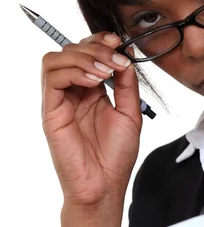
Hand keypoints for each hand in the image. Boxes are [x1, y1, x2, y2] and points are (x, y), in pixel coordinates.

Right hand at [41, 32, 141, 205]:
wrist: (104, 186)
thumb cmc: (115, 156)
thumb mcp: (130, 113)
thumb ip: (127, 84)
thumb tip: (125, 56)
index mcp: (91, 92)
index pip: (87, 53)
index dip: (100, 42)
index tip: (118, 41)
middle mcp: (73, 93)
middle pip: (71, 50)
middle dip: (96, 47)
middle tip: (115, 58)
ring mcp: (60, 101)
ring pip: (57, 58)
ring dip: (84, 57)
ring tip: (105, 72)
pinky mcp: (51, 111)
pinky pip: (52, 77)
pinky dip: (74, 71)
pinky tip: (94, 82)